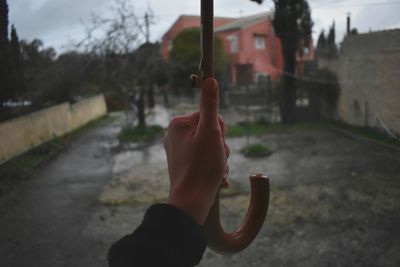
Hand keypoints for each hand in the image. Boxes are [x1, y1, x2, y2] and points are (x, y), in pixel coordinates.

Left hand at [164, 78, 229, 223]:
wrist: (192, 200)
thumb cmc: (202, 166)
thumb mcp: (211, 132)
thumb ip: (210, 105)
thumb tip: (210, 79)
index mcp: (178, 124)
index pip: (209, 115)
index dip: (220, 130)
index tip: (217, 143)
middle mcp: (174, 135)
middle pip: (209, 131)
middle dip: (220, 145)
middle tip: (217, 158)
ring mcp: (177, 150)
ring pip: (208, 146)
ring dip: (218, 157)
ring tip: (216, 170)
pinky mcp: (182, 164)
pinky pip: (202, 158)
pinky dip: (212, 167)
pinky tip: (216, 178)